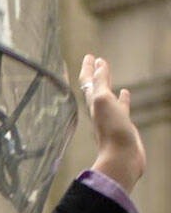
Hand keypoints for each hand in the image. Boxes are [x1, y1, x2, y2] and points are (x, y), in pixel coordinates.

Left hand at [78, 54, 145, 193]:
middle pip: (94, 85)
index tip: (89, 56)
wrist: (122, 156)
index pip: (87, 79)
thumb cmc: (111, 129)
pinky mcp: (122, 124)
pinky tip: (125, 93)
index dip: (88, 67)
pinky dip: (122, 98)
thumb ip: (101, 82)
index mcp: (92, 100)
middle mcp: (98, 107)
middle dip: (95, 72)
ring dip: (107, 83)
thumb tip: (99, 64)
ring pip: (107, 95)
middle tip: (96, 60)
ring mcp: (110, 115)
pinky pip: (121, 107)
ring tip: (108, 73)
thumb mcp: (104, 100)